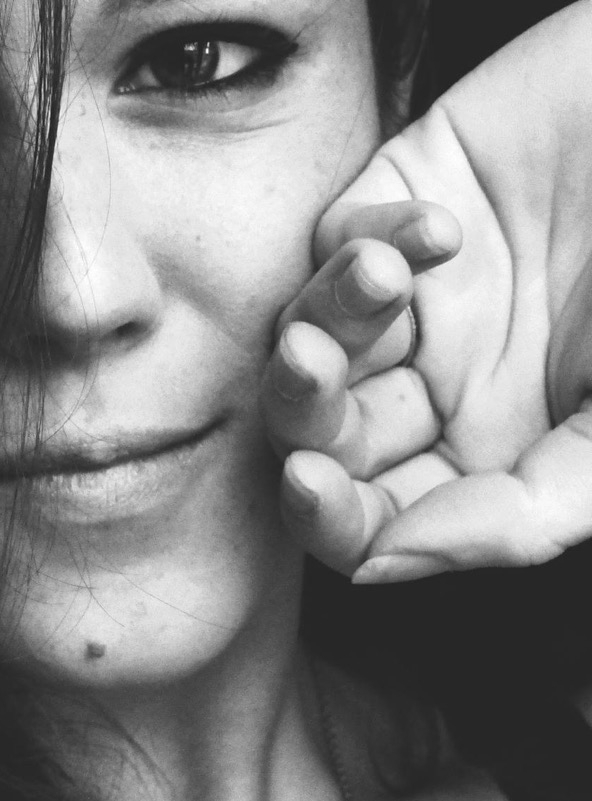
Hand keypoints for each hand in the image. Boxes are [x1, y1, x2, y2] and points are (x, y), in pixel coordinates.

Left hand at [262, 1, 591, 583]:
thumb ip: (525, 509)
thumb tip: (383, 564)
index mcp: (488, 455)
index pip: (371, 516)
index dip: (329, 516)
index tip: (310, 484)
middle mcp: (437, 387)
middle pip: (320, 433)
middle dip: (302, 411)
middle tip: (313, 370)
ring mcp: (412, 302)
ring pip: (309, 338)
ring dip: (325, 319)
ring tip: (382, 282)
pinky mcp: (396, 209)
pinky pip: (338, 241)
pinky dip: (378, 236)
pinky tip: (446, 230)